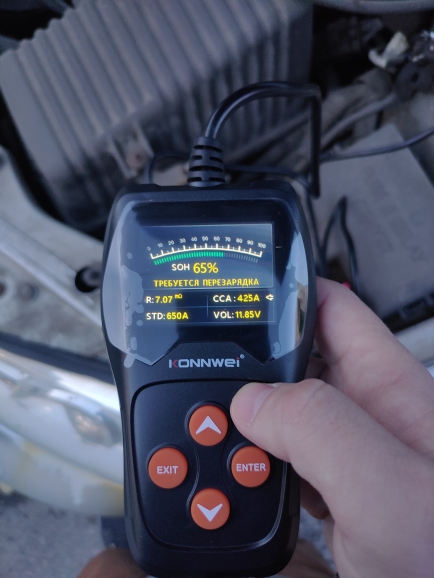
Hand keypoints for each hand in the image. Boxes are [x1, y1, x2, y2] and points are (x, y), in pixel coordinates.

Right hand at [230, 278, 433, 577]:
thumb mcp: (392, 490)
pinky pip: (283, 460)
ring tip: (210, 420)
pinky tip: (235, 468)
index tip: (239, 286)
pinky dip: (253, 459)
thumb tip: (252, 401)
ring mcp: (350, 458)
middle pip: (296, 361)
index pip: (332, 309)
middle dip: (250, 357)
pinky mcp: (337, 496)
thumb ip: (321, 430)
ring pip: (283, 414)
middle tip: (204, 365)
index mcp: (390, 389)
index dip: (287, 289)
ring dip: (244, 415)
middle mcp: (368, 416)